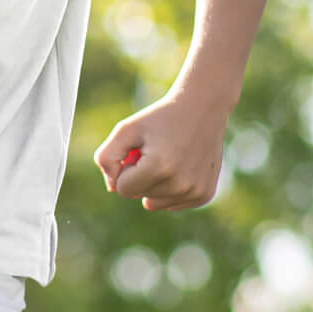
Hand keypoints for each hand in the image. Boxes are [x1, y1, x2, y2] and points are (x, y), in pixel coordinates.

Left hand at [93, 93, 228, 211]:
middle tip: (156, 150)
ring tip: (168, 158)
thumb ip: (107, 157)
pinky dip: (171, 189)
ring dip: (156, 184)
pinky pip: (174, 203)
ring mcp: (195, 192)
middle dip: (141, 176)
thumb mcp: (126, 129)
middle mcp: (180, 185)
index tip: (138, 150)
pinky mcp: (205, 195)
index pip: (123, 189)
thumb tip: (113, 188)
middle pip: (140, 196)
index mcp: (158, 168)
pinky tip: (181, 166)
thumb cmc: (159, 118)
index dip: (125, 169)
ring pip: (156, 203)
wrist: (202, 108)